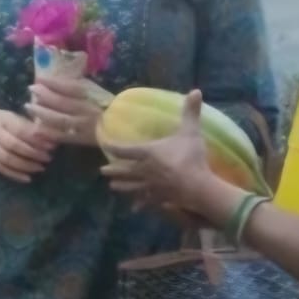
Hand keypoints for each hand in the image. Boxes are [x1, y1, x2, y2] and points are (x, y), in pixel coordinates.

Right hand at [0, 106, 56, 184]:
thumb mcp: (9, 115)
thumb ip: (26, 124)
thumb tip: (50, 135)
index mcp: (4, 120)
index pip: (22, 130)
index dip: (37, 139)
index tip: (52, 145)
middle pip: (15, 146)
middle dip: (33, 153)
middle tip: (48, 158)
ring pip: (8, 159)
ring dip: (26, 165)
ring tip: (40, 168)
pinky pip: (0, 169)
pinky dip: (14, 175)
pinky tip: (27, 178)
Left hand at [26, 74, 103, 146]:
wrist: (123, 128)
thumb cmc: (108, 106)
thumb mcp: (96, 91)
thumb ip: (79, 85)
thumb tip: (56, 79)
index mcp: (94, 97)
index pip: (72, 88)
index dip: (55, 83)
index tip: (39, 79)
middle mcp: (89, 111)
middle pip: (63, 103)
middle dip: (45, 96)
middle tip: (30, 90)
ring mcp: (85, 127)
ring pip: (60, 120)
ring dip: (42, 113)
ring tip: (28, 107)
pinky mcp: (82, 140)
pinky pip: (63, 137)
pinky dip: (48, 134)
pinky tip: (35, 129)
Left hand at [100, 89, 220, 217]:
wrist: (197, 186)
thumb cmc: (190, 157)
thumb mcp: (191, 132)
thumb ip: (191, 112)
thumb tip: (196, 90)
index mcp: (147, 153)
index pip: (124, 149)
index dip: (112, 146)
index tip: (103, 144)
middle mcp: (144, 169)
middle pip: (124, 170)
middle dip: (113, 170)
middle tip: (102, 171)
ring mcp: (150, 185)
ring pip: (131, 186)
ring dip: (121, 186)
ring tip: (112, 187)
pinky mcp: (158, 198)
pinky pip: (146, 201)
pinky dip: (140, 204)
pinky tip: (134, 208)